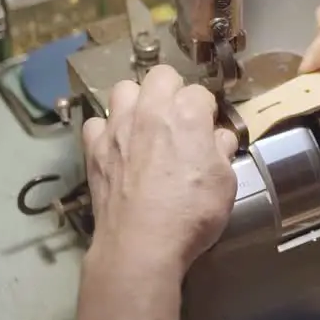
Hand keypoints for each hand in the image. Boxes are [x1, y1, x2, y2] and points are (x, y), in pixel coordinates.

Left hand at [82, 65, 239, 274]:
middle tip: (177, 119)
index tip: (207, 130)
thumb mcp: (226, 182)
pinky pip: (97, 123)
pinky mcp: (94, 147)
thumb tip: (218, 137)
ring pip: (123, 89)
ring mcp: (117, 126)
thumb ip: (221, 150)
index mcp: (187, 113)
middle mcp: (150, 110)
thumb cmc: (191, 213)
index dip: (206, 111)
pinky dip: (106, 130)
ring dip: (137, 102)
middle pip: (161, 76)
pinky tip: (117, 147)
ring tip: (144, 125)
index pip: (200, 93)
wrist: (142, 243)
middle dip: (172, 91)